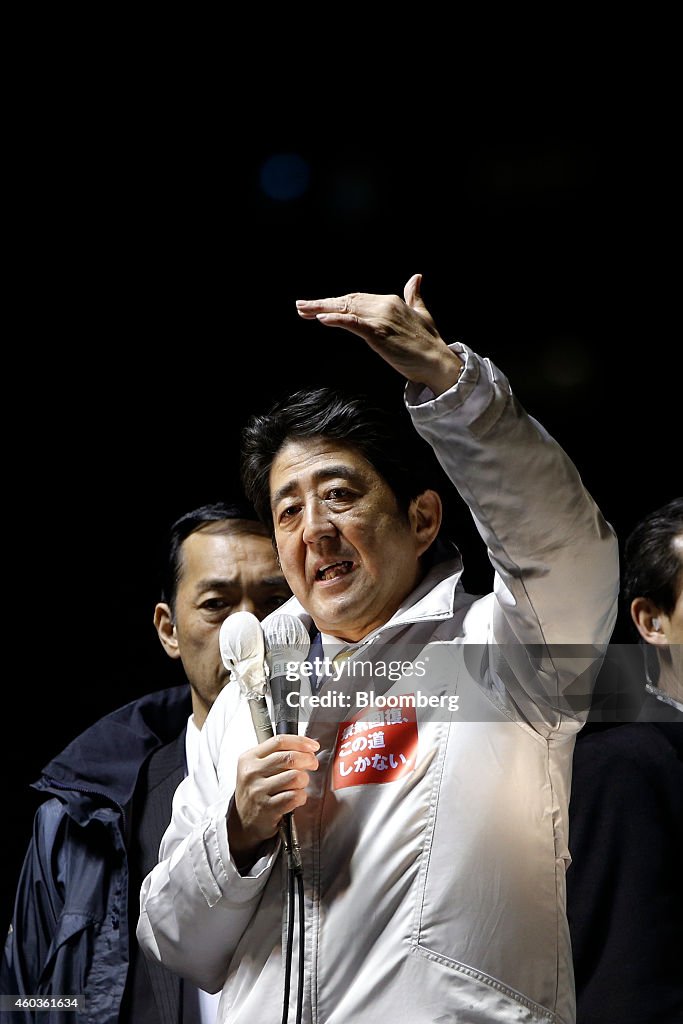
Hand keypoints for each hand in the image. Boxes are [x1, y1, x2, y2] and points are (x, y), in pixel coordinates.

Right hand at [228, 734, 319, 861]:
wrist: (243, 821)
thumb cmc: (255, 791)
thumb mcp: (256, 768)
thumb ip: (276, 754)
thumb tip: (306, 748)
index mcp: (249, 758)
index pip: (279, 741)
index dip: (301, 742)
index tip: (313, 746)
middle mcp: (252, 773)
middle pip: (290, 757)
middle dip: (308, 760)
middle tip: (312, 764)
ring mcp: (258, 791)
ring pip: (295, 777)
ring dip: (304, 780)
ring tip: (300, 784)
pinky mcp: (267, 808)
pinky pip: (295, 796)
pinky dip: (301, 796)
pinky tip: (297, 797)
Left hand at [296, 273, 462, 395]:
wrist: (438, 362)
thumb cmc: (429, 342)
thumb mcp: (422, 314)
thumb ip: (414, 296)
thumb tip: (416, 278)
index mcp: (391, 301)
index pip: (356, 298)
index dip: (335, 302)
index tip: (317, 306)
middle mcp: (385, 306)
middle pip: (347, 302)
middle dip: (321, 304)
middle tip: (301, 307)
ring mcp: (381, 319)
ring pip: (346, 310)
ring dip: (322, 310)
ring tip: (304, 311)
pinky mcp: (379, 334)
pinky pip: (354, 323)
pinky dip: (337, 319)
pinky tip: (322, 318)